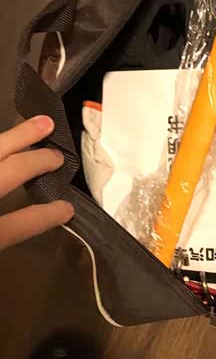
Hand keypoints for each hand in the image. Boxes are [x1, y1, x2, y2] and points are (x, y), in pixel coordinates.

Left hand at [0, 116, 73, 250]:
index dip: (46, 216)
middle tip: (58, 157)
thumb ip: (3, 235)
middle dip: (38, 161)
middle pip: (11, 172)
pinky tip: (5, 139)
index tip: (67, 209)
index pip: (19, 224)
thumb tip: (20, 228)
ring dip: (17, 136)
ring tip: (41, 123)